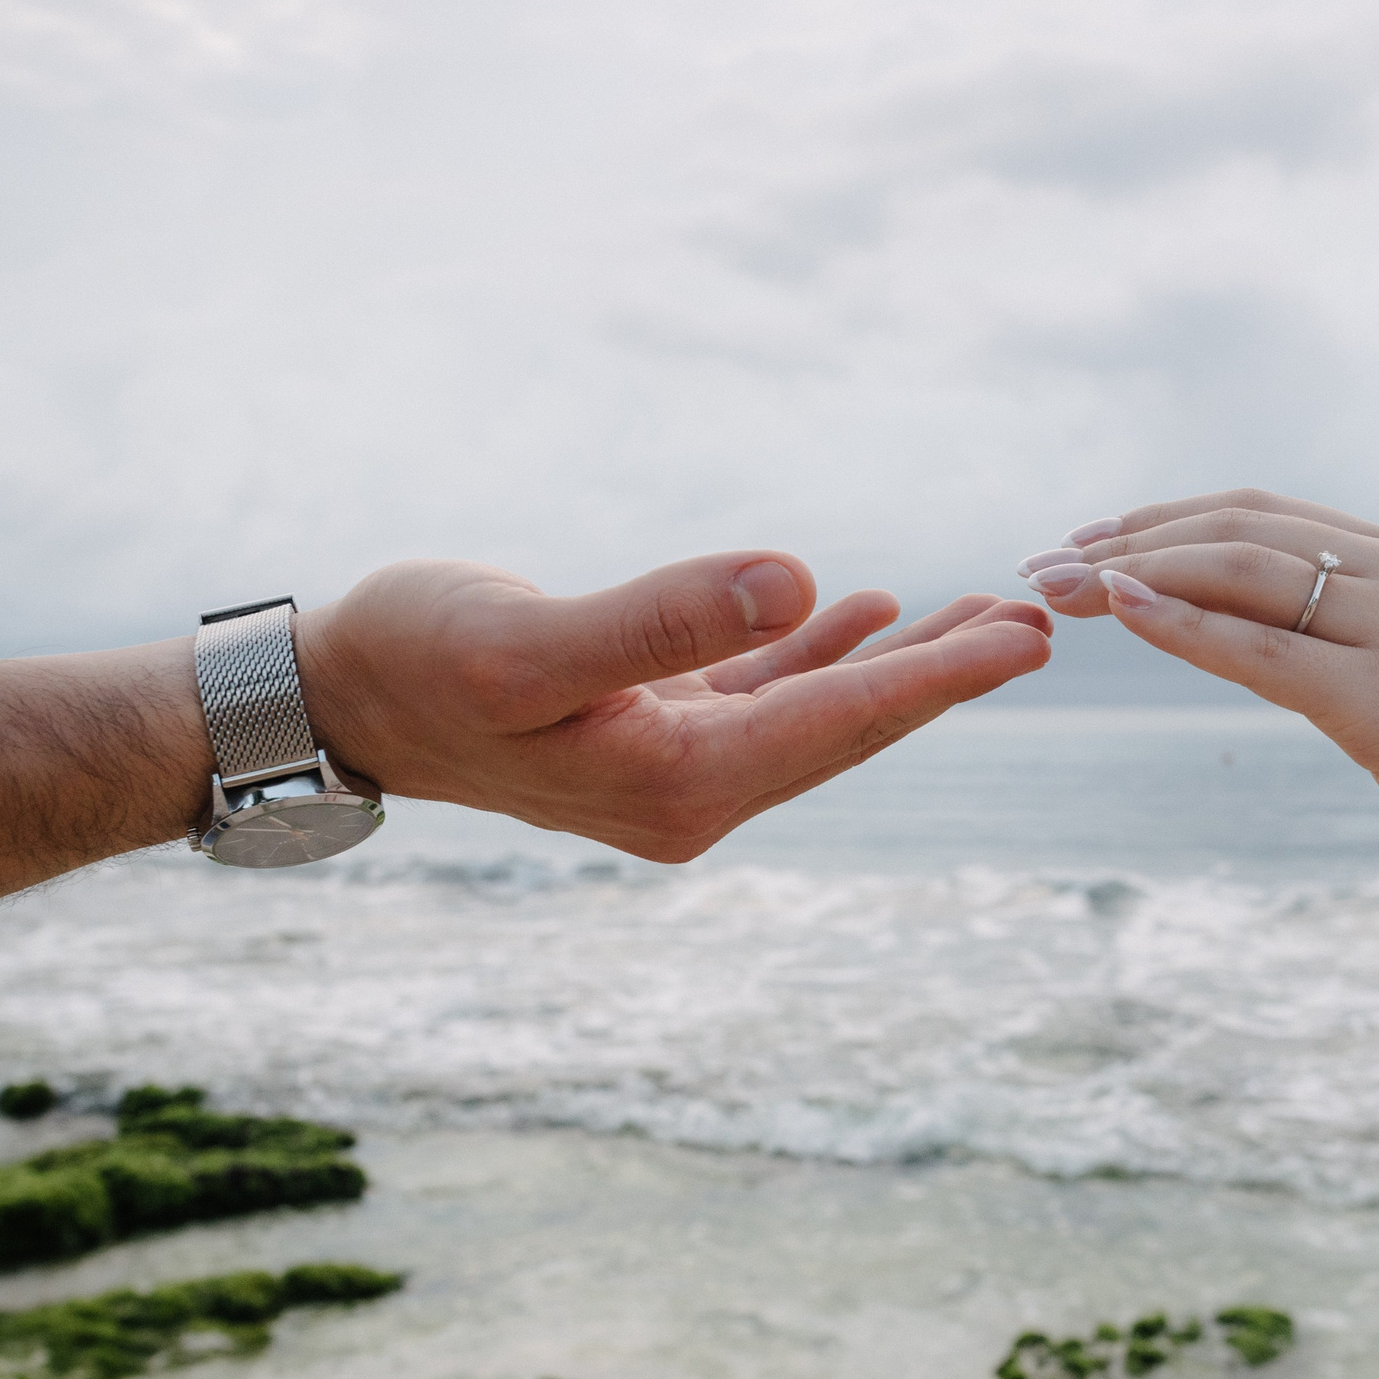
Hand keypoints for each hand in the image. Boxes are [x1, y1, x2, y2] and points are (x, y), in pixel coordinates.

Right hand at [295, 553, 1051, 860]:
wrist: (334, 702)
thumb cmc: (415, 662)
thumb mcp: (531, 640)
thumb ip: (662, 619)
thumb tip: (801, 584)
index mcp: (678, 782)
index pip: (838, 725)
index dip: (940, 678)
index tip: (1031, 638)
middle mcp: (691, 794)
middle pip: (848, 727)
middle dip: (946, 674)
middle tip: (1045, 618)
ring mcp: (674, 768)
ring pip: (816, 710)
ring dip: (899, 663)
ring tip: (988, 612)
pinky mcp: (650, 732)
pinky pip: (762, 694)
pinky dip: (821, 654)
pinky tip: (863, 611)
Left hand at [1024, 489, 1378, 924]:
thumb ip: (1330, 644)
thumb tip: (1239, 631)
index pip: (1255, 513)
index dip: (1158, 520)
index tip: (1078, 543)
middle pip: (1233, 531)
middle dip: (1123, 540)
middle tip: (1035, 564)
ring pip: (1240, 572)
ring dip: (1132, 572)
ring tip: (1053, 586)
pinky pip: (1267, 651)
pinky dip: (1185, 624)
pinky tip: (1122, 610)